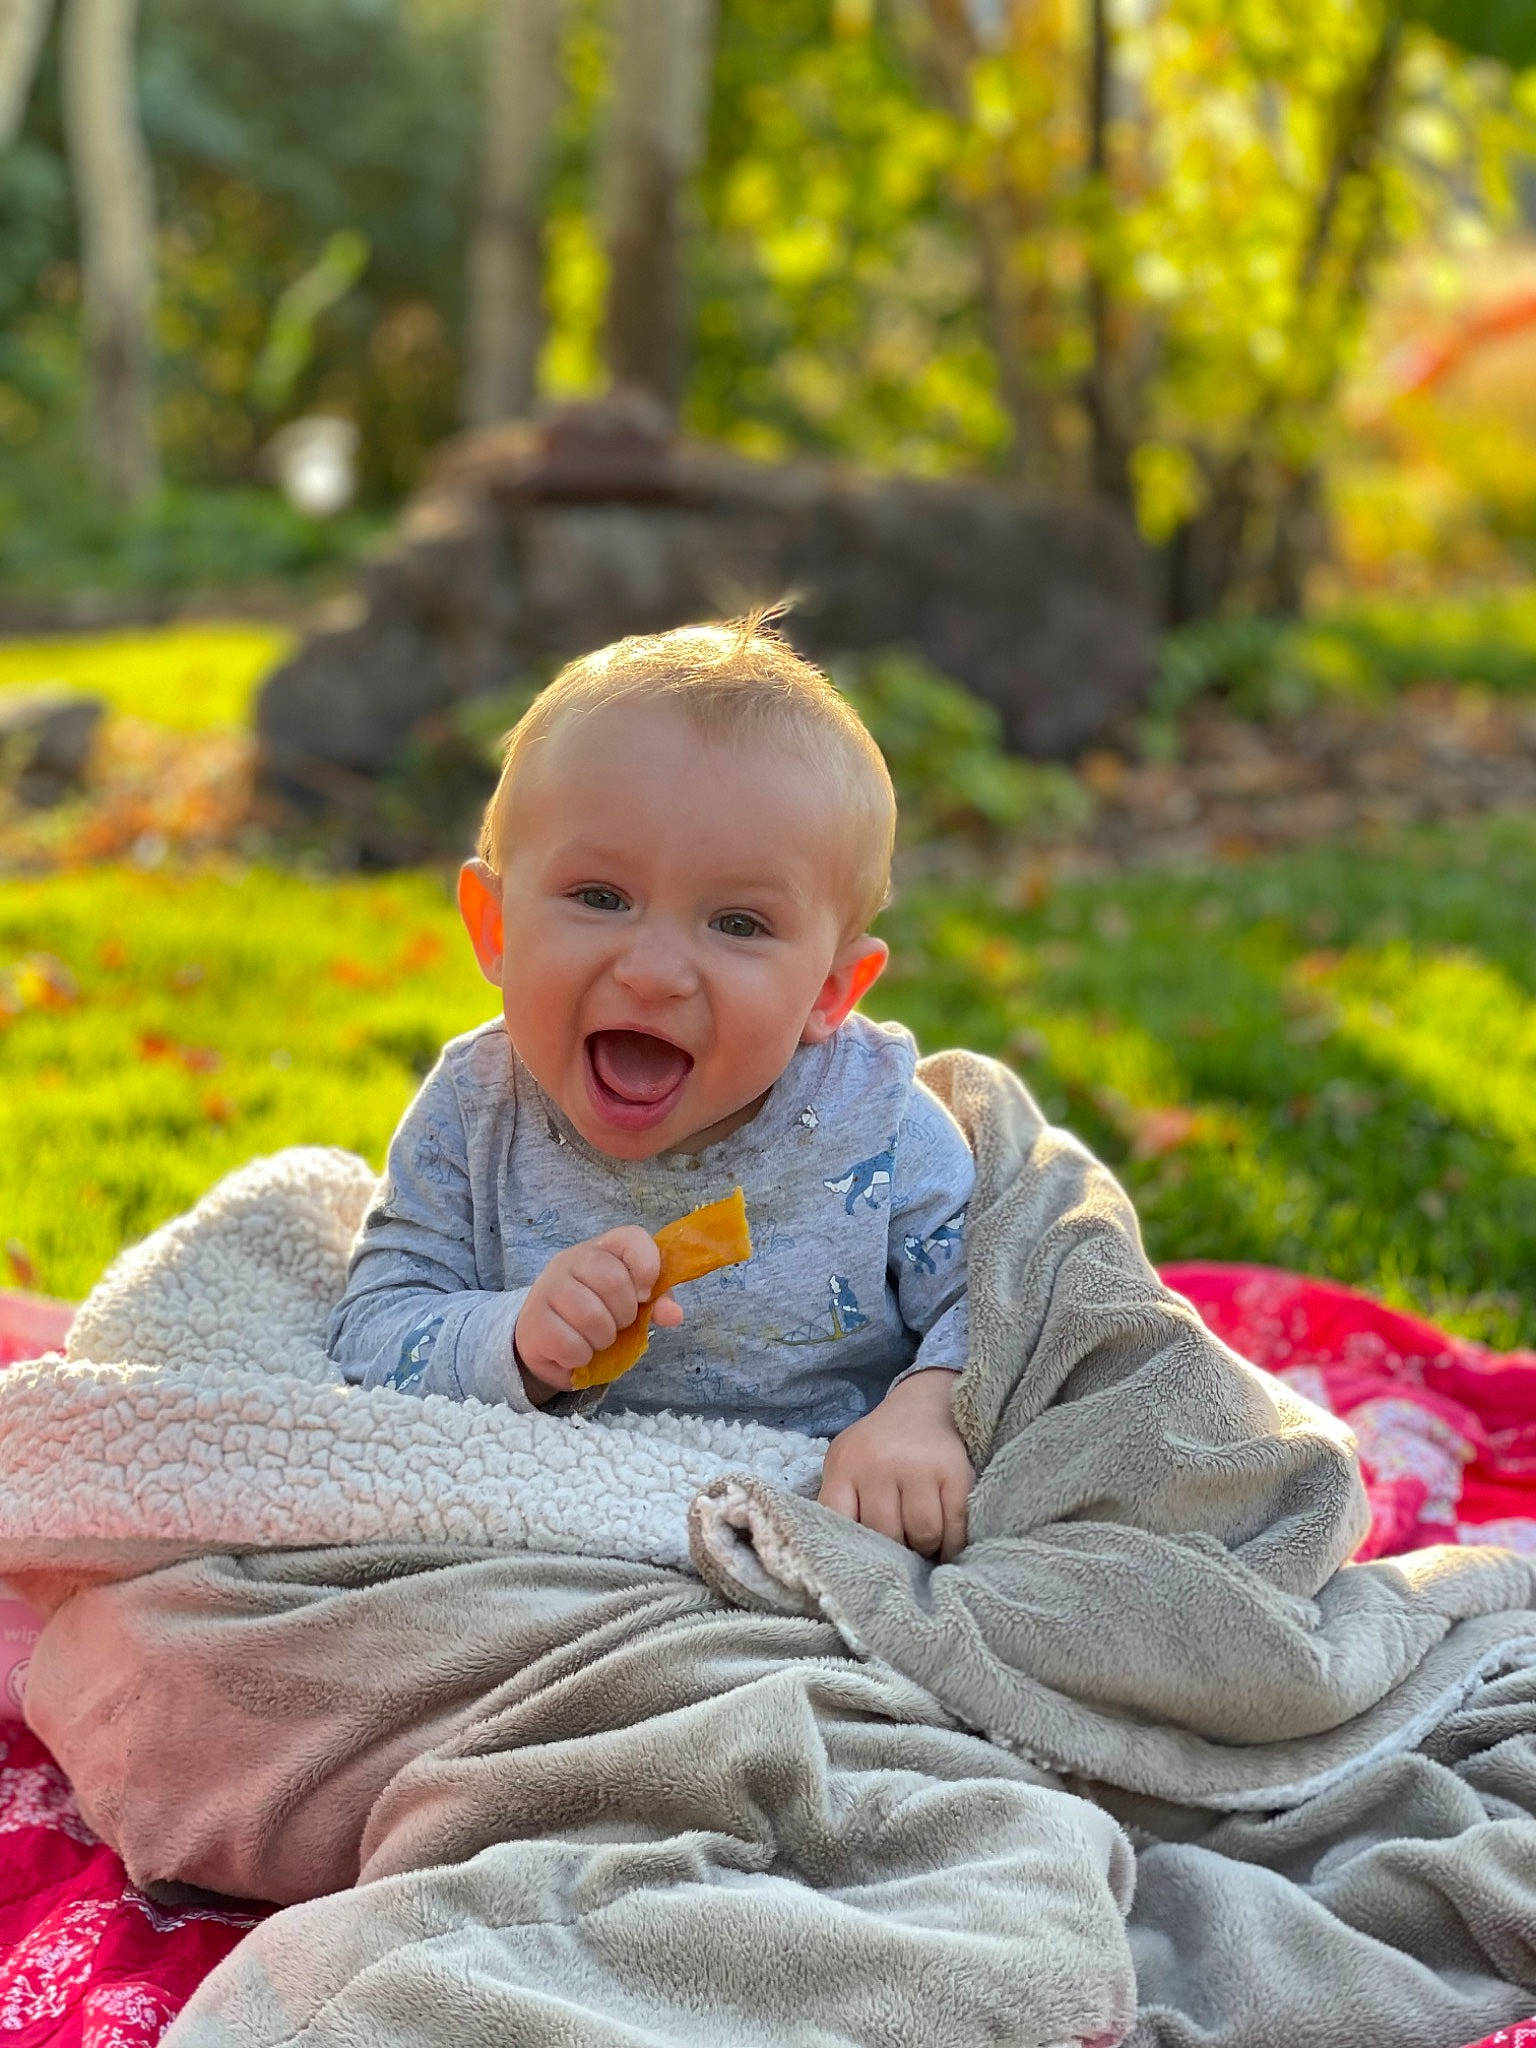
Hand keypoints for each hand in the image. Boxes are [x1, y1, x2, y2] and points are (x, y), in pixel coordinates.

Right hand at [514, 1226, 682, 1400]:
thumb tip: (674, 1314)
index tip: (644, 1294)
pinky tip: (576, 1352)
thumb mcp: (630, 1304)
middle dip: (624, 1314)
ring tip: (597, 1339)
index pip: (631, 1238)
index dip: (646, 1266)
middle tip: (618, 1325)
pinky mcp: (533, 1321)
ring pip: (590, 1315)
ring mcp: (547, 1288)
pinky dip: (582, 1356)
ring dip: (603, 1338)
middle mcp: (571, 1260)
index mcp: (601, 1248)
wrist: (546, 1340)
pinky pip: (570, 1344)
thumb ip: (656, 1303)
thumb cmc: (596, 1314)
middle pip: (612, 1280)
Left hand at [817, 1369, 973, 1561]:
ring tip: (922, 1544)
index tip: (861, 1562)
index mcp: (845, 1465)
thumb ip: (840, 1503)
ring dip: (925, 1549)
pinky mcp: (955, 1472)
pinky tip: (946, 1546)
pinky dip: (952, 1545)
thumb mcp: (846, 1464)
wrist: (924, 1407)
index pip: (838, 1521)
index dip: (850, 1549)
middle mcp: (880, 1464)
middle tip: (901, 1550)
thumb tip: (845, 1561)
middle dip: (894, 1551)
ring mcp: (919, 1467)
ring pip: (922, 1535)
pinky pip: (954, 1527)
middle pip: (885, 1534)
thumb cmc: (878, 1448)